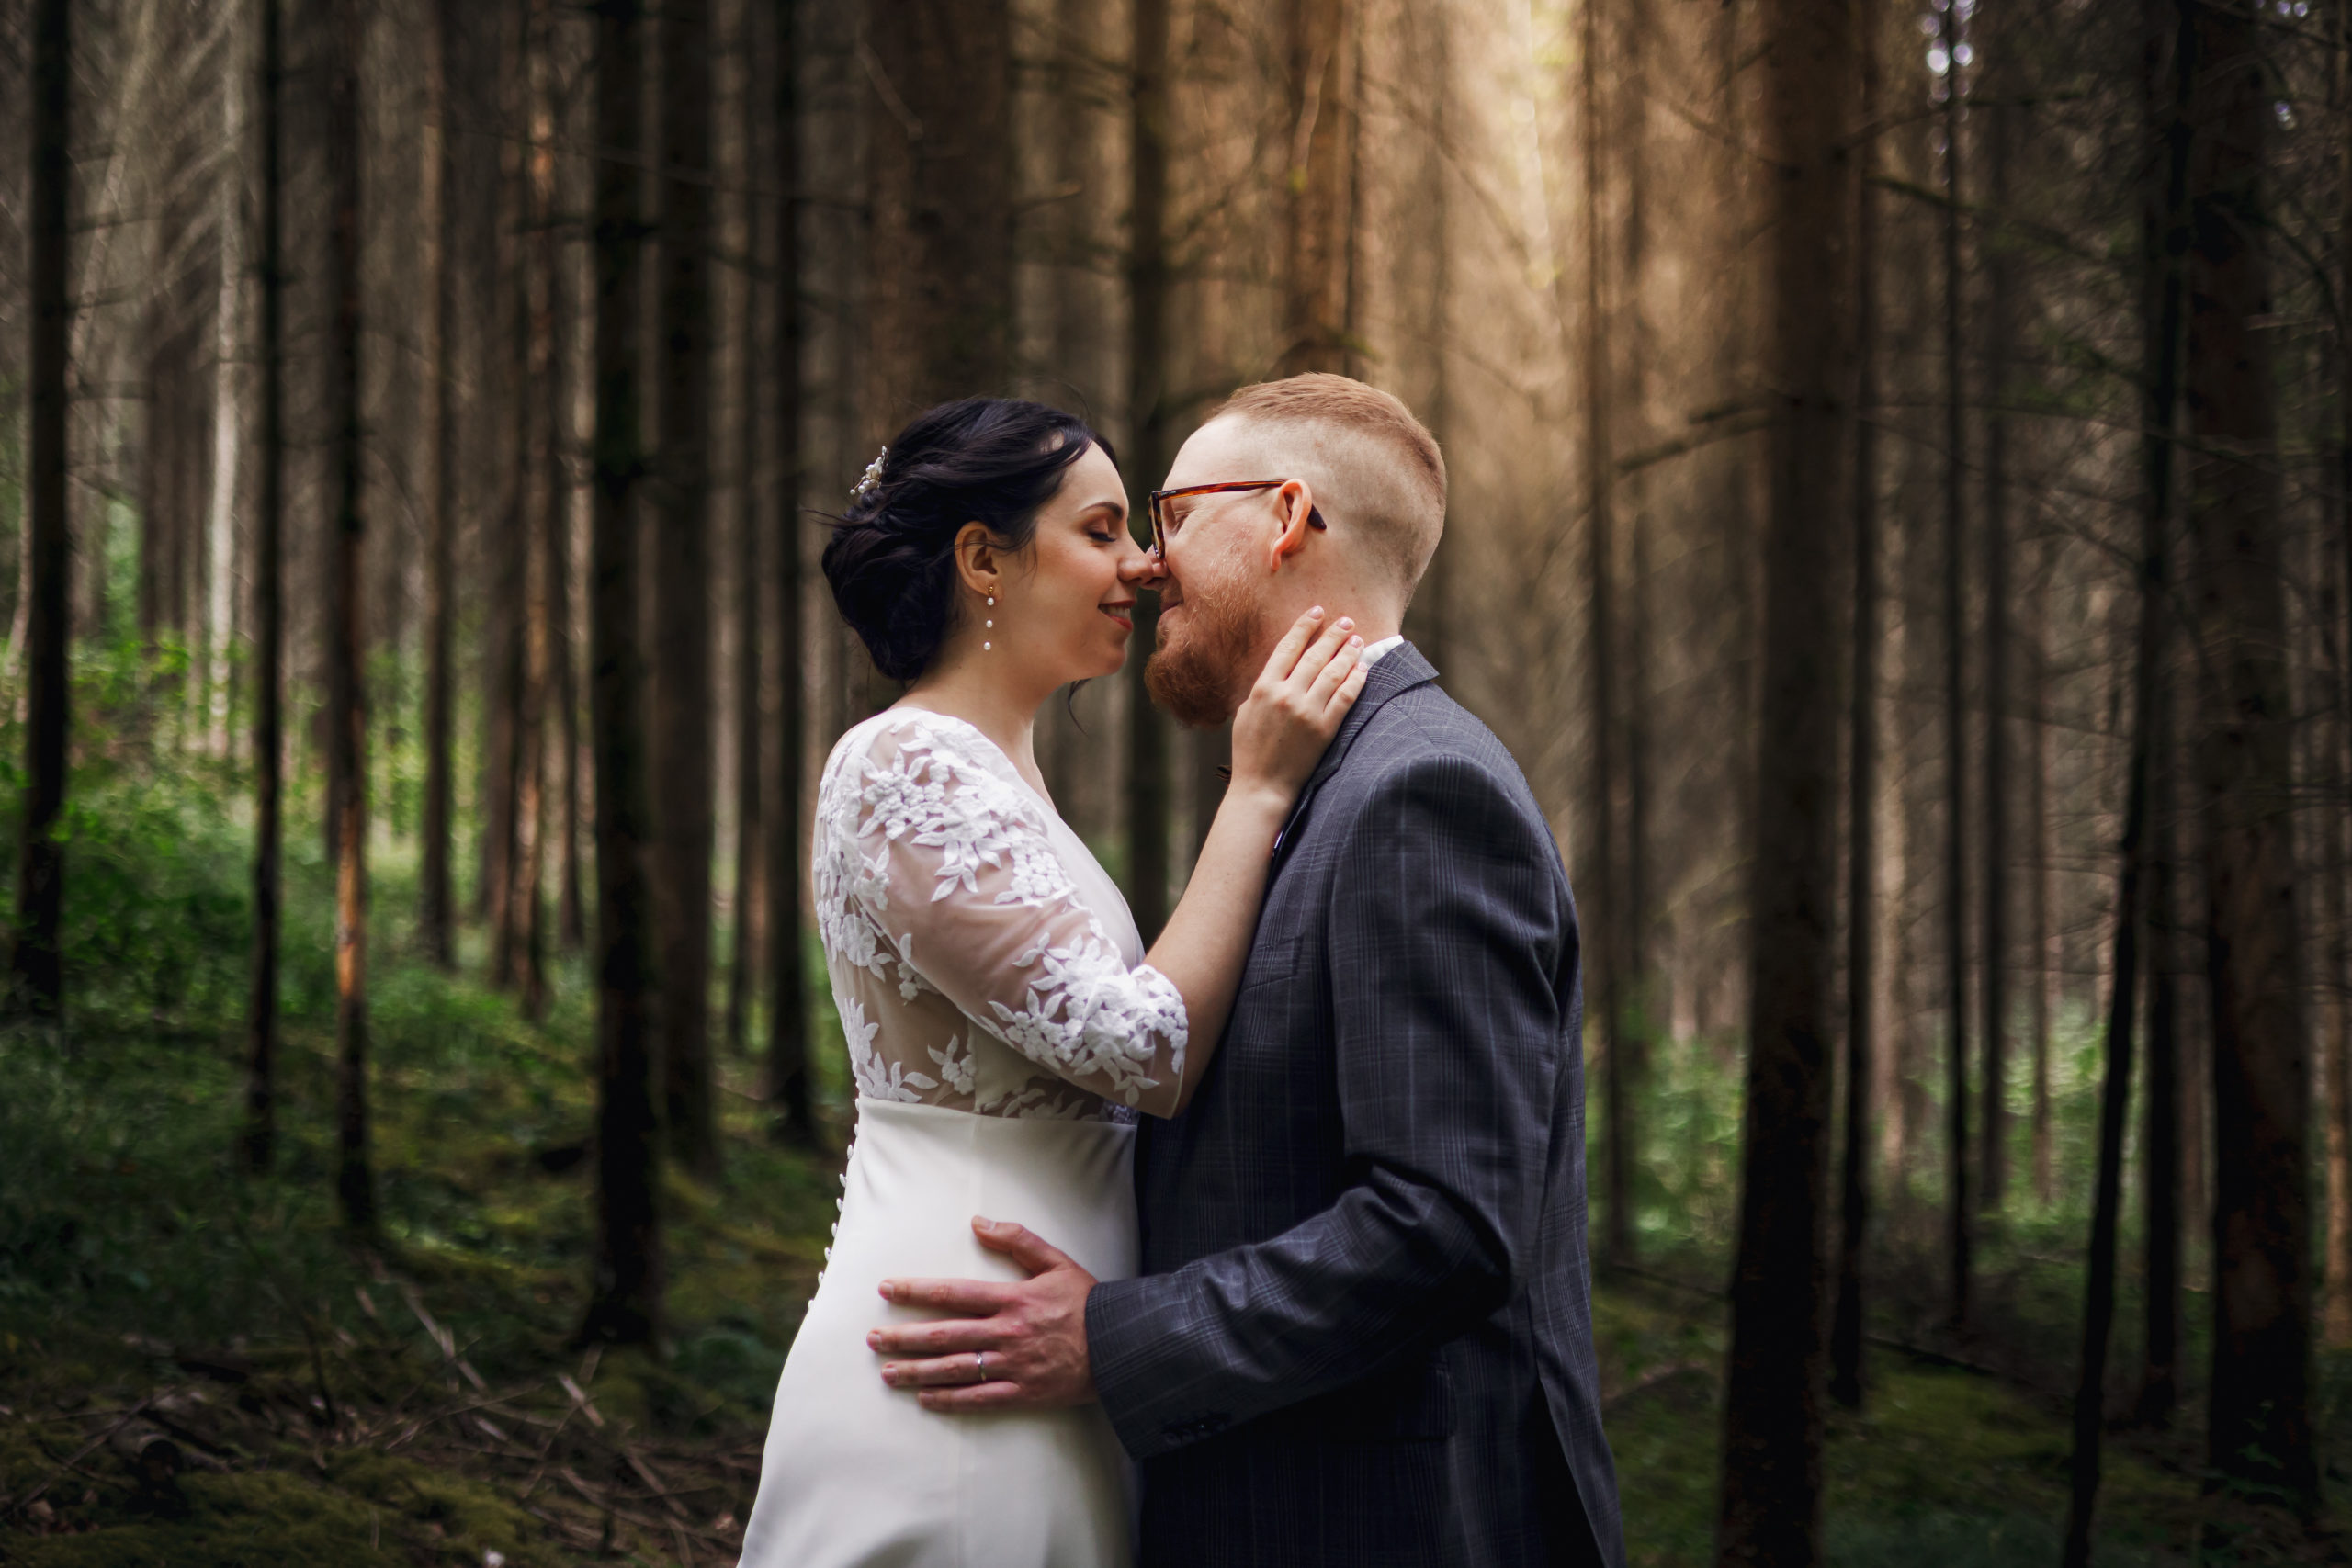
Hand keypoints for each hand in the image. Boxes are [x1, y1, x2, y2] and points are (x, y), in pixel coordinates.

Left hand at [868, 1218, 1098, 1411]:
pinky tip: (925, 1399)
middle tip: (872, 1340)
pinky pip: (979, 1399)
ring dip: (917, 1371)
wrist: (1121, 1346)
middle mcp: (1006, 1333)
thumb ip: (1018, 1240)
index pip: (953, 1293)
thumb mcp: (1056, 1262)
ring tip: (888, 1372)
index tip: (886, 1290)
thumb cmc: (1087, 1302)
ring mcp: (1013, 1365)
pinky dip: (949, 1400)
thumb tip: (978, 1223)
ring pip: (955, 1369)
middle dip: (904, 1337)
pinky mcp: (1023, 1393)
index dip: (916, 1291)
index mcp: (1012, 1299)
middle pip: (944, 1335)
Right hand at [1227, 607, 1368, 801]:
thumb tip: (1281, 667)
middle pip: (1315, 656)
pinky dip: (1356, 681)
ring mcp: (1307, 712)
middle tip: (1346, 621)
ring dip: (1348, 653)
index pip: (1288, 648)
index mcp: (1264, 688)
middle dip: (1333, 635)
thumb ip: (1264, 688)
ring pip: (1334, 673)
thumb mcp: (1246, 712)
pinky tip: (1363, 669)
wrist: (1262, 786)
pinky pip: (1345, 698)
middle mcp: (1286, 696)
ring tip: (1357, 640)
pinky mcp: (1324, 729)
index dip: (1304, 627)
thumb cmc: (1250, 750)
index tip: (1316, 612)